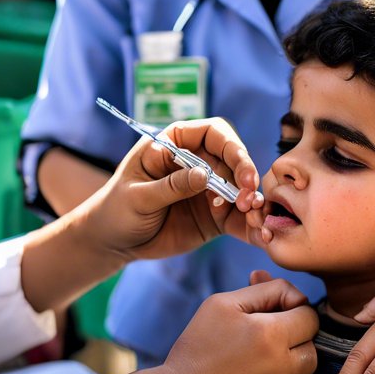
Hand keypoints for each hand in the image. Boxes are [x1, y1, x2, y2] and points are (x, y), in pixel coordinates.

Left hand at [82, 118, 263, 262]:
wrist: (113, 240)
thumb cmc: (117, 208)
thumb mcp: (138, 196)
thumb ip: (170, 185)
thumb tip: (205, 174)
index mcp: (176, 143)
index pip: (214, 133)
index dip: (232, 147)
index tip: (241, 170)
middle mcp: (198, 162)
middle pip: (234, 160)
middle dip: (246, 177)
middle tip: (248, 200)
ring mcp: (208, 190)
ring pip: (241, 189)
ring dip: (252, 202)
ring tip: (256, 219)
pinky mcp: (214, 217)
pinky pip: (238, 219)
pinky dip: (251, 226)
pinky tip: (261, 234)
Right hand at [161, 279, 318, 373]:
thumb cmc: (198, 346)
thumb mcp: (221, 304)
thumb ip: (259, 291)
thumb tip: (284, 288)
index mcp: (271, 333)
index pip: (308, 312)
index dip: (293, 301)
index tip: (272, 302)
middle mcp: (283, 362)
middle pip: (313, 339)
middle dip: (298, 326)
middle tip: (271, 321)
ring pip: (309, 364)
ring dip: (297, 350)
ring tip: (270, 343)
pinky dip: (289, 373)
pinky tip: (265, 365)